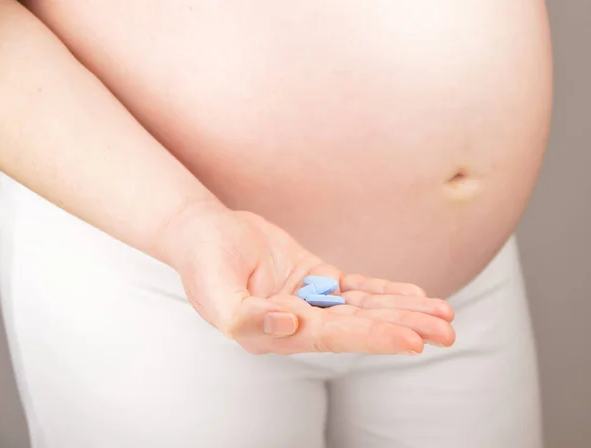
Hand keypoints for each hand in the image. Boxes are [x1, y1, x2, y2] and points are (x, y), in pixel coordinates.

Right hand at [160, 206, 454, 354]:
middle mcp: (297, 322)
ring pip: (363, 308)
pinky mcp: (315, 278)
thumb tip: (293, 325)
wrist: (203, 234)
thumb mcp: (214, 290)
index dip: (373, 337)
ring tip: (444, 316)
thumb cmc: (204, 260)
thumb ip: (246, 317)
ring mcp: (309, 300)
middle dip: (402, 328)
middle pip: (358, 326)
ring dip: (402, 311)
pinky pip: (355, 288)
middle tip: (447, 331)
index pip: (333, 337)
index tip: (414, 340)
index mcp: (274, 332)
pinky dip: (384, 291)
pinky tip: (414, 296)